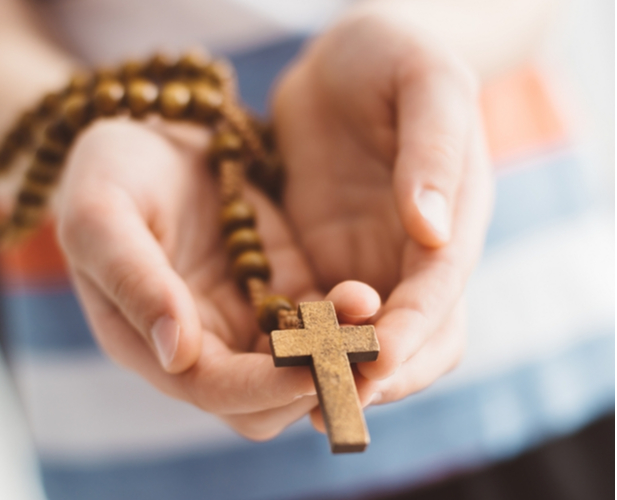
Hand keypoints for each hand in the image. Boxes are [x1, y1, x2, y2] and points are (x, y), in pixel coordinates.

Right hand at [56, 118, 368, 439]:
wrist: (146, 127)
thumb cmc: (109, 169)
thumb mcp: (102, 214)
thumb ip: (133, 281)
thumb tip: (178, 354)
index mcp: (144, 340)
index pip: (209, 389)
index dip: (261, 388)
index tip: (311, 370)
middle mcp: (197, 344)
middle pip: (261, 401)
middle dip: (310, 383)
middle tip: (357, 354)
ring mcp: (241, 319)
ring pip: (298, 371)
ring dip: (336, 355)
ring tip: (370, 315)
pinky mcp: (277, 287)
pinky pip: (317, 324)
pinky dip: (342, 322)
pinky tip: (367, 296)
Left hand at [272, 12, 493, 427]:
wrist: (343, 59)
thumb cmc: (391, 56)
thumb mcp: (424, 82)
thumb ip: (433, 151)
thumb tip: (433, 233)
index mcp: (454, 220)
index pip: (440, 294)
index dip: (412, 333)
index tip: (375, 360)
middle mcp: (415, 256)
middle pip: (414, 340)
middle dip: (379, 373)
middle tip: (332, 400)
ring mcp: (369, 262)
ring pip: (366, 341)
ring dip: (338, 371)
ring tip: (296, 396)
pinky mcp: (324, 260)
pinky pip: (316, 316)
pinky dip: (300, 342)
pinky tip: (267, 357)